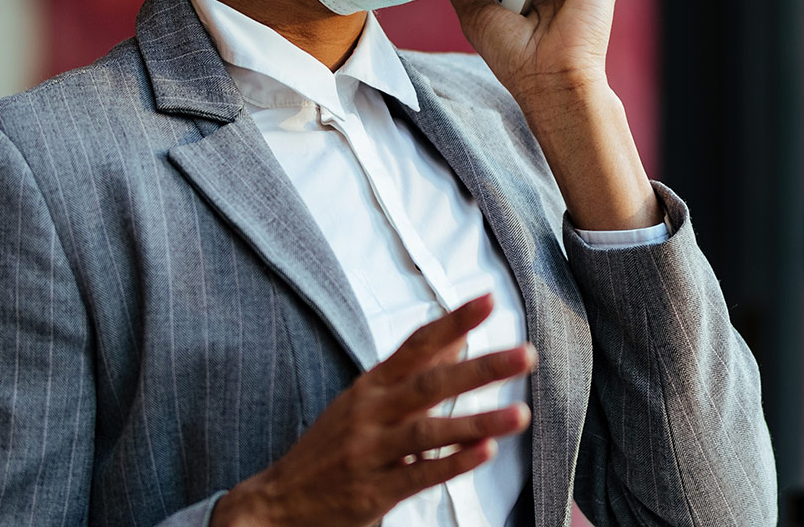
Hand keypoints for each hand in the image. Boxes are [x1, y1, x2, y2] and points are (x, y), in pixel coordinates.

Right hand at [211, 296, 535, 526]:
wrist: (277, 504)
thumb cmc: (332, 447)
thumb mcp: (367, 400)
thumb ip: (414, 370)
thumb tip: (458, 337)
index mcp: (371, 386)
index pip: (416, 344)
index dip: (453, 321)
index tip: (488, 300)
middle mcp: (371, 414)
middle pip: (430, 383)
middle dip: (482, 368)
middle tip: (525, 354)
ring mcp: (370, 453)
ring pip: (428, 432)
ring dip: (477, 422)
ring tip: (521, 414)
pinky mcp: (373, 493)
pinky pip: (418, 476)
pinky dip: (452, 464)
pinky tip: (483, 453)